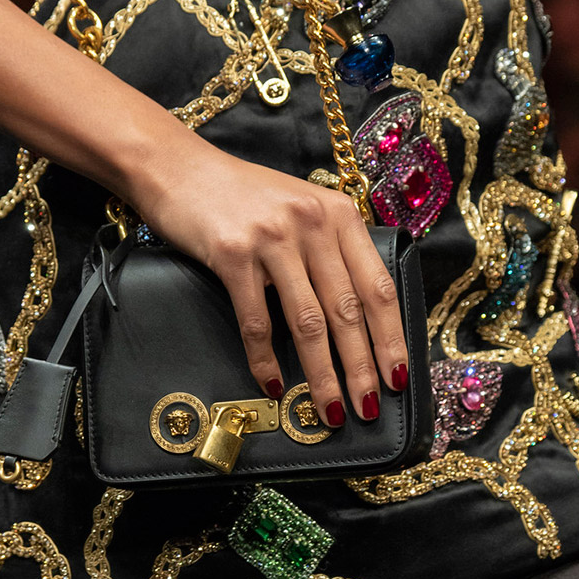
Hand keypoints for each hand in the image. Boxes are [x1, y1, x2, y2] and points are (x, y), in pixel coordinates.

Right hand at [140, 148, 408, 426]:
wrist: (179, 167)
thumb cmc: (241, 193)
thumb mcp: (299, 207)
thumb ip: (328, 247)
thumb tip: (354, 315)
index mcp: (337, 213)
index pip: (377, 285)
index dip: (391, 336)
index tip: (399, 375)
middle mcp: (312, 223)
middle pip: (348, 310)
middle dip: (362, 367)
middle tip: (370, 408)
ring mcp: (272, 238)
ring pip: (308, 322)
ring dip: (323, 374)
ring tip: (332, 411)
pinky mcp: (233, 254)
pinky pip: (256, 319)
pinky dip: (265, 358)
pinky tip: (272, 383)